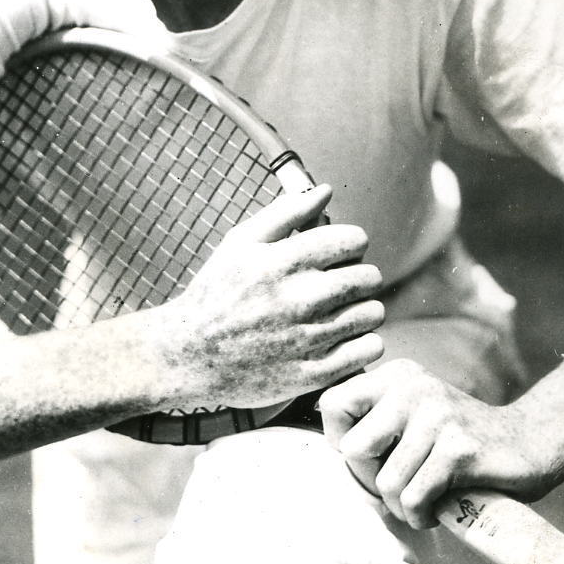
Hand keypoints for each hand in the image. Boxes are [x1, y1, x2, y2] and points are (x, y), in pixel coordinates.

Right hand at [148, 184, 384, 411]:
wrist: (189, 354)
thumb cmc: (217, 293)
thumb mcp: (240, 243)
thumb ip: (286, 212)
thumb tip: (325, 190)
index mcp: (283, 262)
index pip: (353, 241)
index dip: (351, 245)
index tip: (338, 255)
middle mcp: (299, 299)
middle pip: (369, 277)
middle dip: (359, 276)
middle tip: (340, 285)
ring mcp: (307, 339)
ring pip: (373, 313)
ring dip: (363, 310)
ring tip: (341, 312)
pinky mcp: (313, 374)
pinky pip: (369, 350)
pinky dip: (364, 342)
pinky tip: (343, 339)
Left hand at [319, 359, 554, 528]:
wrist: (529, 443)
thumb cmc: (457, 441)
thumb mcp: (412, 415)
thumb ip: (373, 421)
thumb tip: (330, 446)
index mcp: (396, 375)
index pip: (332, 405)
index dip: (342, 443)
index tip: (371, 458)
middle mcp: (413, 387)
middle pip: (352, 449)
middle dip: (371, 481)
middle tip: (399, 485)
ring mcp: (437, 415)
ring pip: (386, 483)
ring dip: (401, 506)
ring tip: (421, 499)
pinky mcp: (459, 448)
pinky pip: (414, 498)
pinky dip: (421, 515)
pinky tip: (437, 508)